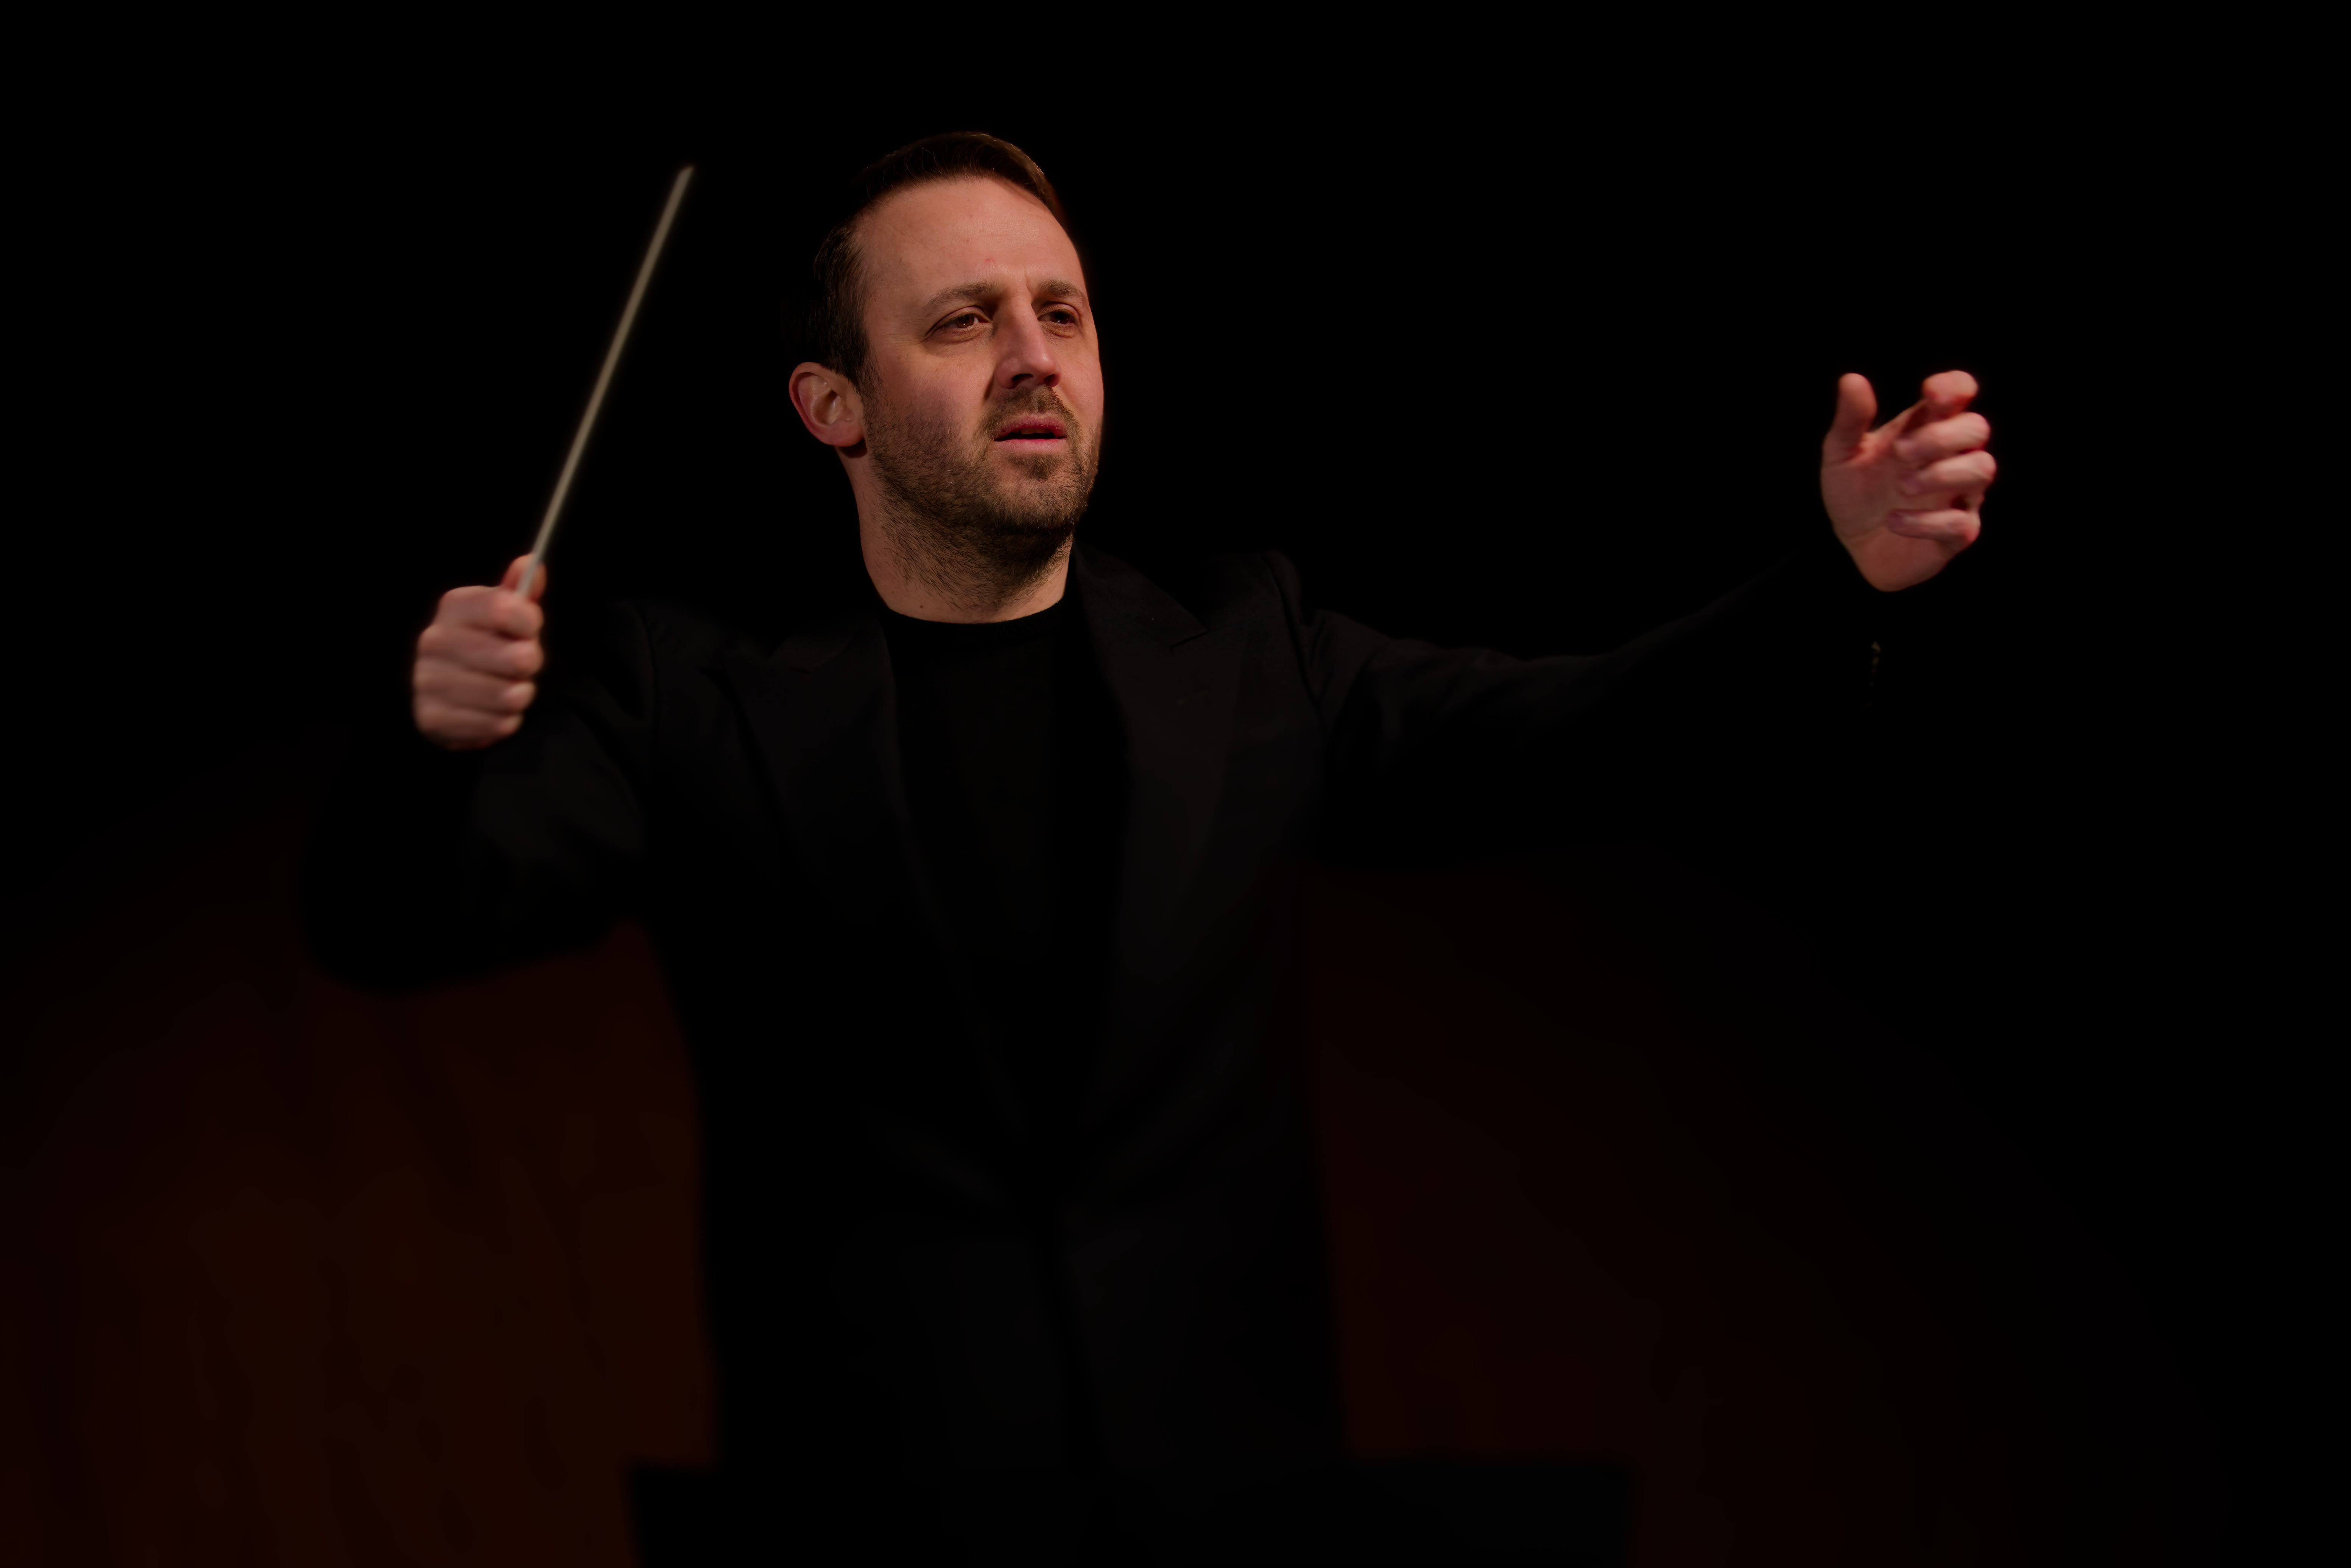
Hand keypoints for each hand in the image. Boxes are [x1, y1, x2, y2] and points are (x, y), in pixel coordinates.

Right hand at [413, 555, 544, 750]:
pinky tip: (495, 712)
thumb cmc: (488, 649)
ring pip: (508, 695)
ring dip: (519, 695)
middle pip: (516, 657)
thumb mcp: (505, 618)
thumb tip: (532, 565)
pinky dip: (505, 721)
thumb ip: (520, 594)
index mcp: (454, 607)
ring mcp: (428, 680)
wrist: (449, 698)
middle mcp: (434, 640)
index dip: (529, 623)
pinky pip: (495, 724)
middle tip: (520, 666)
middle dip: (529, 665)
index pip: (504, 608)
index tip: (529, 630)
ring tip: (509, 690)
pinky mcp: (432, 718)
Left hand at [1820, 370, 1993, 591]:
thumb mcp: (1842, 455)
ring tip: (1902, 486)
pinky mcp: (1957, 532)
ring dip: (1941, 475)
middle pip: (1977, 429)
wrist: (1854, 545)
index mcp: (1926, 427)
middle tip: (1901, 451)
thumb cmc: (1856, 492)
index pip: (1959, 394)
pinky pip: (1961, 524)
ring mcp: (1959, 494)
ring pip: (1981, 470)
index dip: (1955, 387)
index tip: (1932, 391)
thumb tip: (1852, 379)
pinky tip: (1893, 520)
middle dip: (1943, 436)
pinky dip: (1926, 522)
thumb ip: (1851, 420)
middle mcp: (1950, 456)